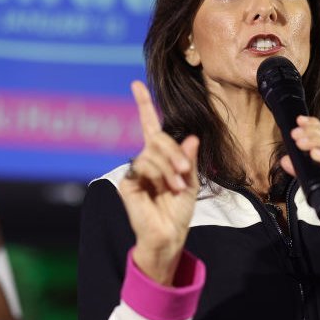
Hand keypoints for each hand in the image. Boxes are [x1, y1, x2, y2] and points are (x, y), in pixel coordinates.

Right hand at [118, 81, 199, 285]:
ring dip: (170, 166)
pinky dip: (159, 174)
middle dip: (173, 150)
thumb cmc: (179, 212)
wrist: (170, 235)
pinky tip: (166, 188)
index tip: (135, 84)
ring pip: (152, 152)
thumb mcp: (191, 182)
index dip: (143, 105)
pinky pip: (143, 164)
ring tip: (178, 186)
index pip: (149, 127)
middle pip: (157, 138)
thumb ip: (189, 160)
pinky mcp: (127, 181)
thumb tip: (191, 138)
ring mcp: (135, 170)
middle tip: (185, 169)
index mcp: (160, 158)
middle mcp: (145, 160)